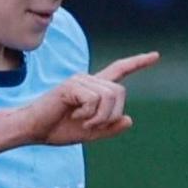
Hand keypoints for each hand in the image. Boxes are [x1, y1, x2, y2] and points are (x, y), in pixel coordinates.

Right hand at [13, 52, 160, 146]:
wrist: (31, 130)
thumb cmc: (57, 129)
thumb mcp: (90, 132)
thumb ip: (109, 127)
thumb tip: (129, 119)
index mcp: (94, 89)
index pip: (119, 70)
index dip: (138, 63)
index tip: (156, 56)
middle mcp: (88, 80)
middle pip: (120, 92)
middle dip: (112, 114)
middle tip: (92, 125)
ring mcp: (79, 81)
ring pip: (109, 97)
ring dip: (100, 117)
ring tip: (82, 121)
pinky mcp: (70, 86)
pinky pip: (95, 100)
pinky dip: (90, 115)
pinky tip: (75, 116)